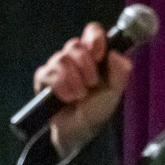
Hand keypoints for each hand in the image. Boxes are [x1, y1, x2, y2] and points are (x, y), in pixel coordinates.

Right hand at [32, 21, 133, 155]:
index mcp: (94, 56)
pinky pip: (47, 72)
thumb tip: (114, 53)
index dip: (94, 38)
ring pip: (60, 58)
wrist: (78, 132)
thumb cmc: (95, 111)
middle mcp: (75, 58)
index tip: (99, 54)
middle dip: (85, 65)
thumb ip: (121, 72)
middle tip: (91, 83)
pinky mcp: (44, 79)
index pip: (91, 32)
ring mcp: (58, 67)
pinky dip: (59, 85)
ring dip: (72, 78)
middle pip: (74, 44)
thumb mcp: (114, 93)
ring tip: (79, 96)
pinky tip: (67, 97)